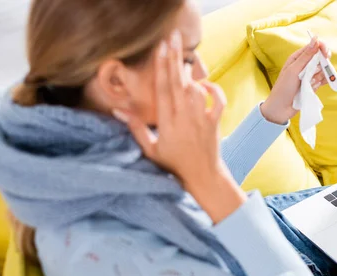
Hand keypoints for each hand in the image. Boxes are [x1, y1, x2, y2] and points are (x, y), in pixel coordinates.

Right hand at [113, 31, 245, 222]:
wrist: (202, 177)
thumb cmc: (173, 164)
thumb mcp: (150, 149)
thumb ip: (135, 128)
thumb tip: (118, 110)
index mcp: (166, 122)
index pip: (162, 89)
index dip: (160, 67)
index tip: (160, 48)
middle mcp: (184, 117)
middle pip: (177, 82)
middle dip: (173, 59)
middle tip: (171, 37)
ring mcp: (201, 119)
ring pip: (195, 89)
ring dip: (190, 73)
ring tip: (182, 58)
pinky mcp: (214, 122)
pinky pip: (217, 102)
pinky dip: (214, 90)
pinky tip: (206, 84)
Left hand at [260, 36, 329, 124]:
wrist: (281, 108)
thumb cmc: (283, 88)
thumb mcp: (294, 70)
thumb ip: (306, 56)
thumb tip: (316, 39)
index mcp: (297, 58)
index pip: (313, 47)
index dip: (321, 48)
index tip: (326, 53)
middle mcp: (304, 65)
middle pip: (321, 57)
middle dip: (323, 63)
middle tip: (319, 70)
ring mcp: (309, 75)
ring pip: (323, 69)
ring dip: (320, 75)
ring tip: (310, 83)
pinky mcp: (313, 85)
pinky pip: (324, 80)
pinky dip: (322, 82)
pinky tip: (314, 86)